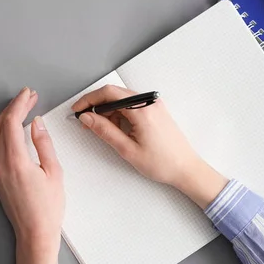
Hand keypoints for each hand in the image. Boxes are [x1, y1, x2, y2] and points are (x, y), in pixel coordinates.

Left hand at [0, 87, 63, 263]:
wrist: (34, 233)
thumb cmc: (46, 209)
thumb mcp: (54, 172)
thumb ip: (44, 144)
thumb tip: (37, 123)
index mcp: (15, 161)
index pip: (12, 122)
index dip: (20, 104)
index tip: (28, 93)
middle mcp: (0, 164)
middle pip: (0, 125)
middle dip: (13, 107)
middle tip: (28, 96)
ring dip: (5, 117)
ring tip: (21, 108)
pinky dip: (1, 130)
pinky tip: (12, 127)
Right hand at [72, 85, 227, 208]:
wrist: (186, 169)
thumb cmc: (162, 163)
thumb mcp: (127, 150)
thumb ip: (104, 130)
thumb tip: (86, 118)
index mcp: (142, 110)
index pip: (108, 94)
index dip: (88, 100)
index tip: (77, 110)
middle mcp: (148, 102)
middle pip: (114, 94)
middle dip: (96, 106)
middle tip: (85, 122)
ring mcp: (153, 104)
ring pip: (121, 99)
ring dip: (107, 111)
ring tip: (101, 130)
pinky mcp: (155, 109)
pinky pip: (131, 105)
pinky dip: (119, 113)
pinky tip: (116, 129)